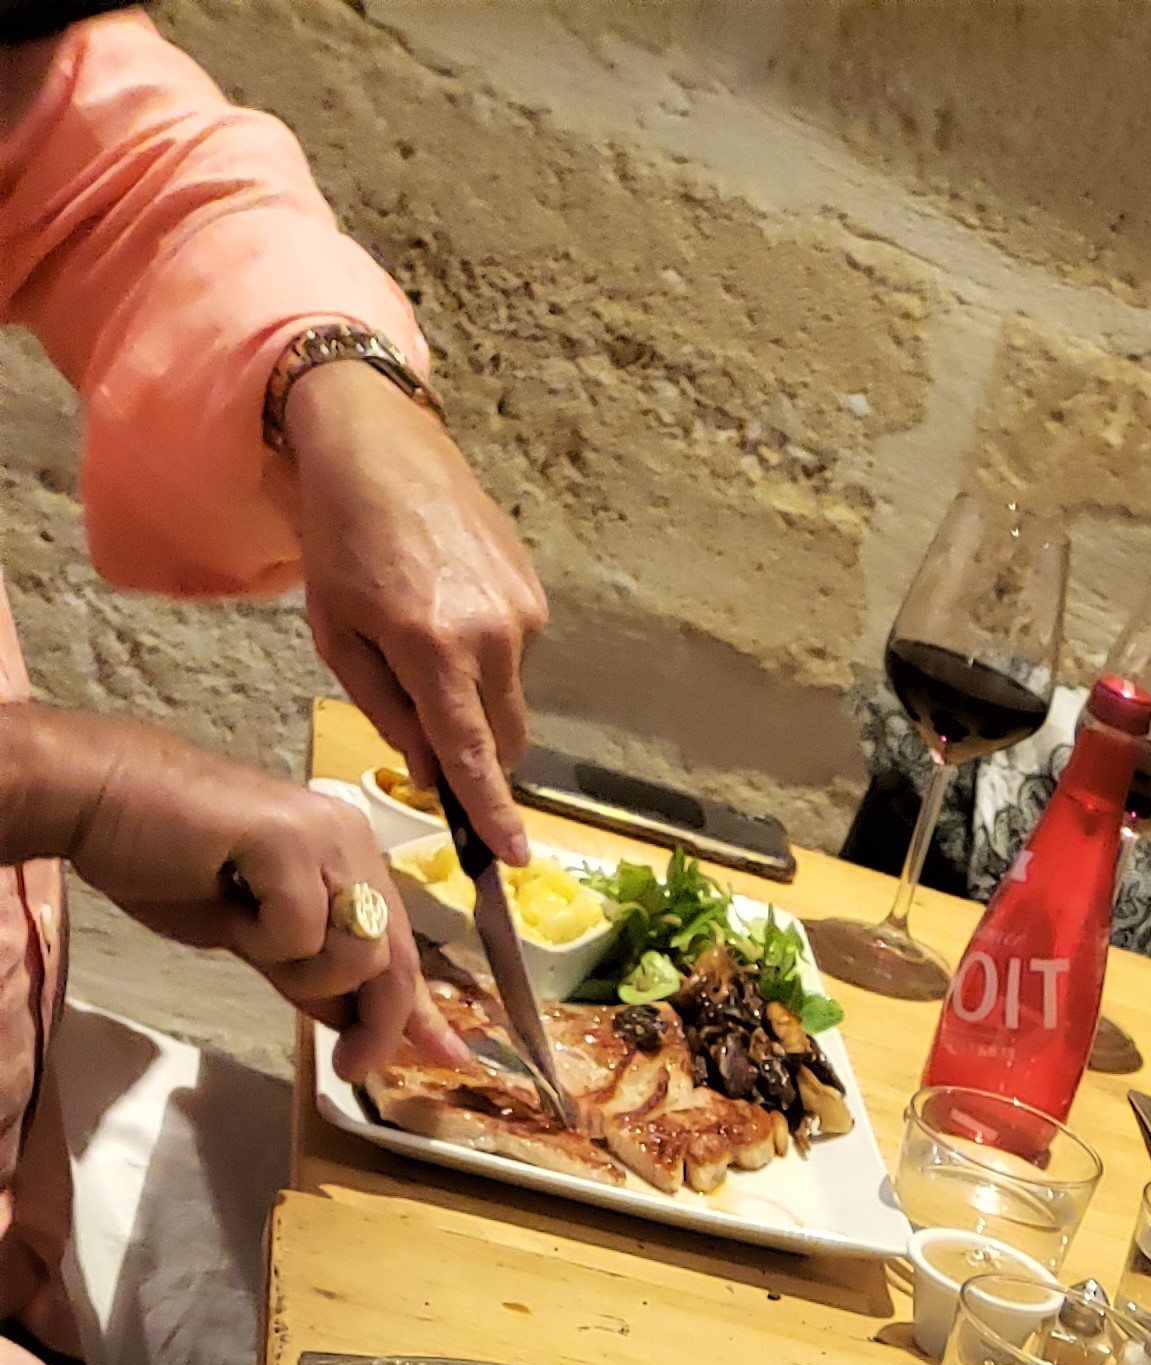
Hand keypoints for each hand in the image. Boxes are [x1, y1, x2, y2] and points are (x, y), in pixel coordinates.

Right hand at [60, 714, 458, 1077]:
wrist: (94, 804)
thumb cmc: (163, 861)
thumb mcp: (253, 937)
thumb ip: (310, 972)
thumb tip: (356, 1023)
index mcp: (348, 854)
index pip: (401, 947)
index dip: (421, 1012)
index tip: (446, 1059)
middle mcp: (349, 837)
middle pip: (395, 957)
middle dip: (376, 1024)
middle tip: (349, 1066)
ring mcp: (324, 833)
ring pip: (359, 951)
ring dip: (304, 972)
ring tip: (247, 932)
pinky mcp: (287, 838)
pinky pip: (302, 931)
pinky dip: (263, 939)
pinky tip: (226, 898)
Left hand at [285, 357, 549, 862]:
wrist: (378, 443)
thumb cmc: (340, 538)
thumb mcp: (337, 633)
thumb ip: (386, 710)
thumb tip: (430, 768)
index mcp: (431, 649)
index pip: (471, 754)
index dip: (492, 812)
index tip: (515, 857)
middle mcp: (490, 636)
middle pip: (505, 738)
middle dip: (479, 753)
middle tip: (430, 724)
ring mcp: (521, 613)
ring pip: (510, 698)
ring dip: (477, 695)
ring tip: (427, 634)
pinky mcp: (534, 592)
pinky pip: (517, 654)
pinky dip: (486, 654)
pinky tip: (448, 605)